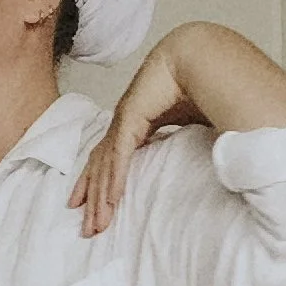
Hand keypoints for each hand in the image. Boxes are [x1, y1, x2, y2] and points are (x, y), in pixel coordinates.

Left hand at [67, 31, 207, 235]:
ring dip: (100, 198)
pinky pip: (118, 157)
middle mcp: (123, 122)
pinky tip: (109, 201)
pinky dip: (113, 181)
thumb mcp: (187, 123)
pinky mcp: (130, 118)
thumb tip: (196, 161)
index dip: (99, 181)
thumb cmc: (199, 85)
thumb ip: (182, 142)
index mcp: (135, 122)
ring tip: (96, 225)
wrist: (198, 56)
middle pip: (100, 167)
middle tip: (87, 229)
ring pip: (105, 167)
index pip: (109, 157)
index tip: (92, 204)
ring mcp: (124, 120)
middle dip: (91, 199)